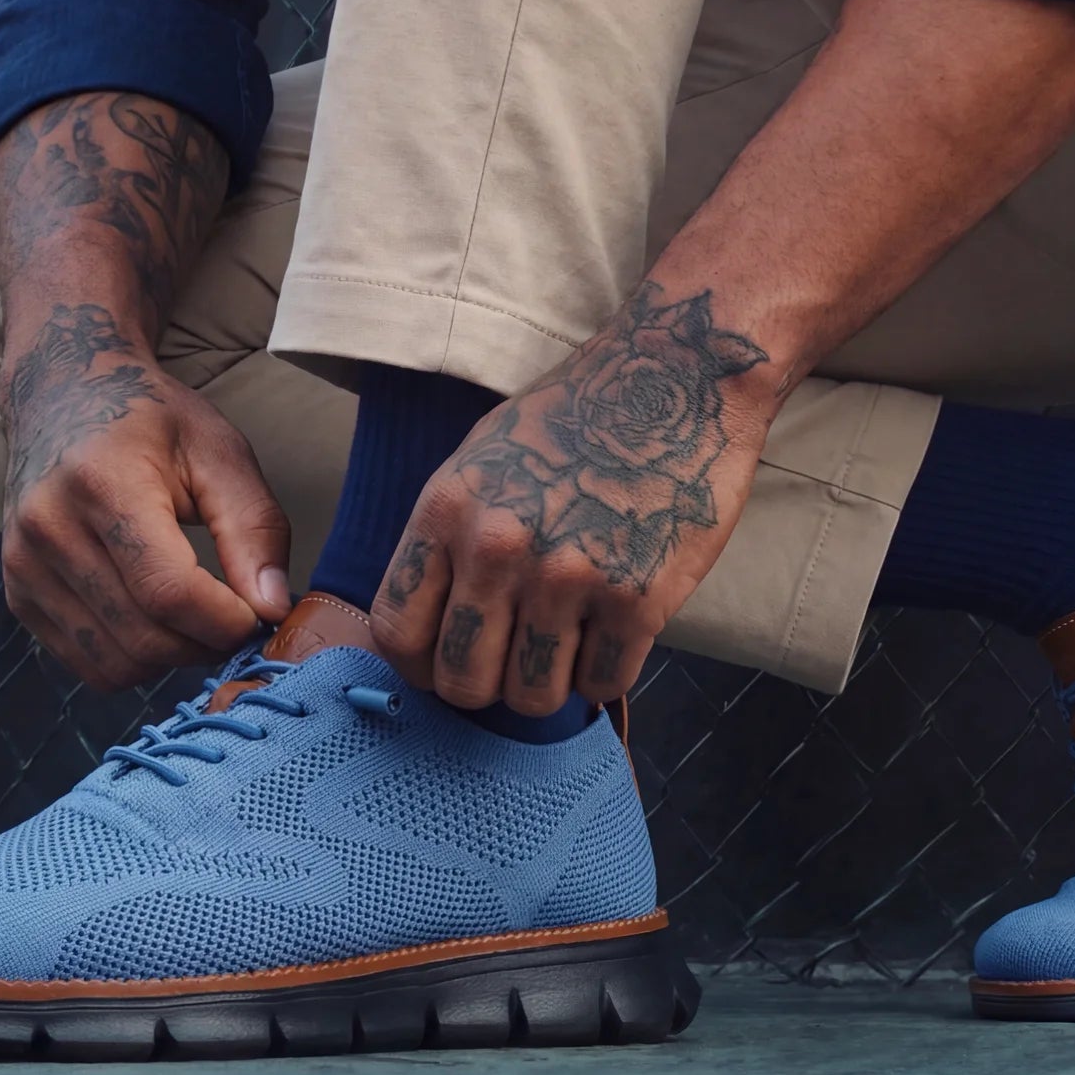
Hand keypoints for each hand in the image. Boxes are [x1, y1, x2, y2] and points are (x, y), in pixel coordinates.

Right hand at [0, 303, 291, 690]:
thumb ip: (255, 527)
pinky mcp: (19, 596)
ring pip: (115, 664)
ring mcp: (25, 568)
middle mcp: (50, 530)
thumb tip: (274, 608)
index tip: (261, 615)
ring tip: (201, 617)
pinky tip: (158, 618)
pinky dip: (134, 658)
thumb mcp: (220, 452)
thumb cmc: (151, 420)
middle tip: (240, 618)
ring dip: (172, 657)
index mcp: (103, 484)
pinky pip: (87, 664)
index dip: (226, 622)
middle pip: (143, 637)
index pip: (168, 592)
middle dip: (206, 643)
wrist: (64, 396)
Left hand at [369, 283, 773, 711]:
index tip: (445, 662)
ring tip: (571, 642)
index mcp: (448, 511)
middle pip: (462, 682)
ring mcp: (568, 578)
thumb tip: (429, 623)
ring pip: (534, 698)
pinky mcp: (638, 599)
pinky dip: (608, 671)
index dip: (419, 664)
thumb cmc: (577, 415)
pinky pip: (604, 684)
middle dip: (487, 686)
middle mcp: (498, 549)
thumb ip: (449, 538)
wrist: (677, 376)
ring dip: (551, 684)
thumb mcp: (482, 458)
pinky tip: (616, 629)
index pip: (397, 632)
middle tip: (515, 661)